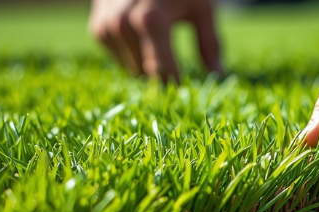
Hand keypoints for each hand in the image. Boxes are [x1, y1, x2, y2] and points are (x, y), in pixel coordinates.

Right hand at [89, 0, 222, 79]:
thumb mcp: (200, 7)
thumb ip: (209, 42)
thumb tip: (220, 75)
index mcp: (151, 20)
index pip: (163, 71)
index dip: (176, 86)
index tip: (186, 96)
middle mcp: (124, 24)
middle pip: (147, 72)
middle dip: (162, 71)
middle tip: (175, 61)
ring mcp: (108, 27)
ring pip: (132, 69)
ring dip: (146, 62)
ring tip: (158, 39)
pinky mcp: (98, 28)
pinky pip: (120, 58)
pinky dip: (131, 52)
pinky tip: (140, 34)